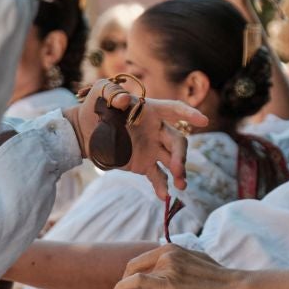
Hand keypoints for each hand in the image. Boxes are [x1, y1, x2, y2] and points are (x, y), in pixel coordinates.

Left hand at [69, 80, 207, 199]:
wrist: (84, 131)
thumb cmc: (97, 105)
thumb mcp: (102, 92)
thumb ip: (112, 92)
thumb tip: (122, 100)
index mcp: (151, 111)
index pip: (174, 110)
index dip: (189, 114)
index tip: (204, 121)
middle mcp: (157, 130)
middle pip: (177, 142)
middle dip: (180, 156)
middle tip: (177, 169)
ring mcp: (152, 149)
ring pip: (172, 161)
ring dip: (179, 172)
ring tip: (180, 186)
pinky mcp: (144, 165)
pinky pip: (157, 176)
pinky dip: (161, 186)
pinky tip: (164, 196)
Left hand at [110, 244, 241, 288]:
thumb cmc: (220, 286)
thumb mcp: (197, 268)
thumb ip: (180, 270)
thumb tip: (169, 284)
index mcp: (173, 249)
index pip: (142, 260)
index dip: (131, 275)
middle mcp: (167, 254)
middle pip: (135, 271)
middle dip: (126, 287)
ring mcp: (166, 267)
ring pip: (135, 283)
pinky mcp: (166, 283)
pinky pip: (134, 283)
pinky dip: (121, 288)